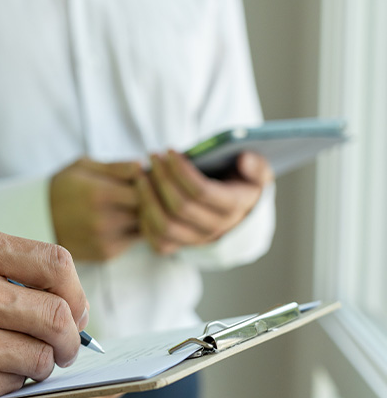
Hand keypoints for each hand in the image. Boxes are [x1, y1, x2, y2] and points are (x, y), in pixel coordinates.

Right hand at [0, 225, 89, 397]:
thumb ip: (12, 272)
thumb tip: (74, 308)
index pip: (56, 263)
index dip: (76, 293)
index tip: (74, 311)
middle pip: (57, 315)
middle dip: (69, 339)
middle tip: (61, 348)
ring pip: (40, 357)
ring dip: (37, 365)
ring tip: (13, 359)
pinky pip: (13, 385)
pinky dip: (7, 384)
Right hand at [49, 158, 142, 260]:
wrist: (37, 219)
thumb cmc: (63, 186)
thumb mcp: (83, 167)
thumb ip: (116, 167)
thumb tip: (143, 166)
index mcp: (99, 194)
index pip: (144, 191)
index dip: (148, 184)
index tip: (142, 179)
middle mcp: (104, 221)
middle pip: (147, 211)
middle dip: (148, 201)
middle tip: (143, 192)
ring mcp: (105, 240)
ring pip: (143, 228)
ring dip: (142, 217)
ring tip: (129, 205)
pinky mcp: (106, 254)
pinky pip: (132, 241)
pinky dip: (132, 230)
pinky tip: (119, 219)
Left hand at [137, 150, 273, 254]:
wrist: (233, 211)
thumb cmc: (239, 183)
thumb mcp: (255, 172)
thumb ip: (256, 165)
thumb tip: (245, 159)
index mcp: (233, 207)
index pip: (201, 192)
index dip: (181, 170)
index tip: (169, 150)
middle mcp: (215, 228)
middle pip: (180, 207)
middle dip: (162, 178)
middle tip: (152, 156)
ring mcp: (195, 240)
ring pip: (164, 225)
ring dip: (148, 197)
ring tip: (140, 173)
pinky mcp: (178, 246)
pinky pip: (156, 239)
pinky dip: (144, 218)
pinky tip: (141, 194)